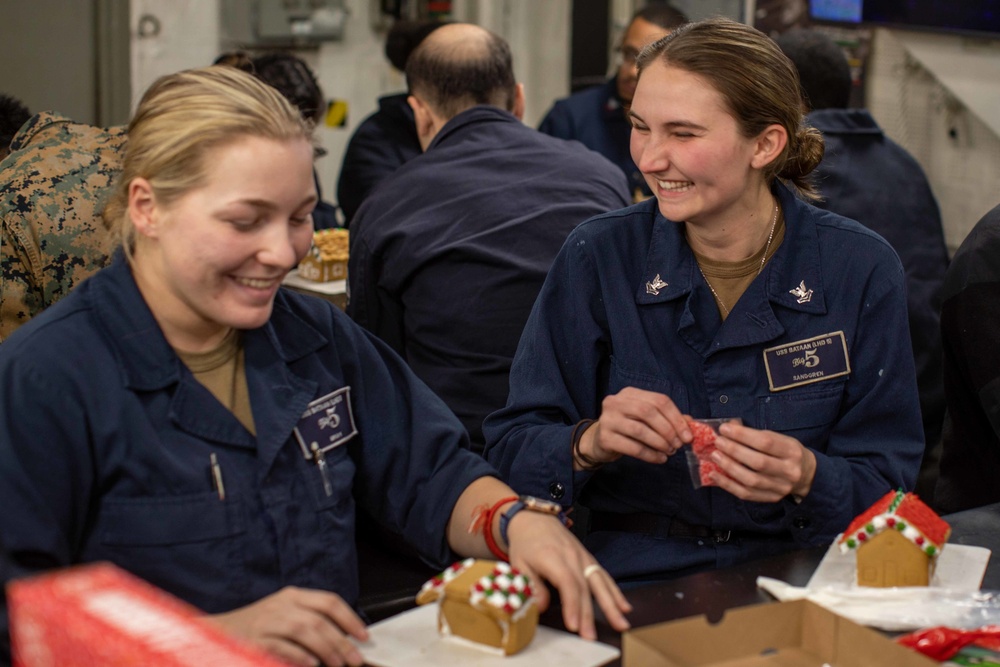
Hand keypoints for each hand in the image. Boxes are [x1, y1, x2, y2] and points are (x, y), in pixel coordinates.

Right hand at [206, 586, 368, 666]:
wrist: (217, 632)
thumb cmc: (258, 626)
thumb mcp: (285, 614)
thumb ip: (311, 620)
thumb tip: (345, 639)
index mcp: (292, 595)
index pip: (329, 601)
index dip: (350, 618)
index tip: (364, 636)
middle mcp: (281, 604)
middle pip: (319, 619)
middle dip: (341, 641)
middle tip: (355, 658)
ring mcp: (267, 621)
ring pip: (304, 630)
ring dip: (325, 649)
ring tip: (338, 664)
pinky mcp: (255, 639)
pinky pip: (283, 647)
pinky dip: (300, 656)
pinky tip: (311, 664)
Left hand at [505, 511, 631, 639]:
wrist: (535, 518)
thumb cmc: (526, 543)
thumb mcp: (519, 563)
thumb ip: (532, 585)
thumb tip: (541, 607)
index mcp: (553, 557)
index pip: (567, 584)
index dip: (572, 605)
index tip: (574, 626)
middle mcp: (572, 557)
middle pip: (585, 588)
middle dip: (589, 615)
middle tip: (591, 637)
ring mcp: (583, 557)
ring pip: (600, 582)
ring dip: (611, 605)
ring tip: (621, 624)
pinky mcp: (589, 559)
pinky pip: (604, 576)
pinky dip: (615, 592)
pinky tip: (625, 607)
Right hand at [575, 387, 690, 468]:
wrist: (598, 441)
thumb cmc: (627, 427)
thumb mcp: (646, 419)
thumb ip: (667, 418)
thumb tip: (690, 423)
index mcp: (629, 393)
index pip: (659, 400)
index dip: (676, 418)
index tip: (687, 436)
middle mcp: (616, 402)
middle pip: (648, 412)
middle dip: (668, 430)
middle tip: (678, 445)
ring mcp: (608, 419)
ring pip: (640, 430)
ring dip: (659, 443)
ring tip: (669, 452)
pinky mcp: (605, 437)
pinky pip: (633, 447)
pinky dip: (650, 454)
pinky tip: (659, 459)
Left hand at [709, 421, 816, 501]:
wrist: (807, 476)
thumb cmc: (787, 453)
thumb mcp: (780, 438)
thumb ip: (756, 434)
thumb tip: (729, 427)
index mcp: (792, 451)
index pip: (766, 442)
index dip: (743, 435)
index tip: (725, 429)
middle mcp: (789, 471)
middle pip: (758, 462)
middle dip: (734, 451)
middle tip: (718, 442)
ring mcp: (781, 487)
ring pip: (751, 480)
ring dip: (729, 467)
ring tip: (715, 456)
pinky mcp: (771, 498)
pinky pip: (746, 494)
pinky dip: (727, 485)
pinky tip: (714, 475)